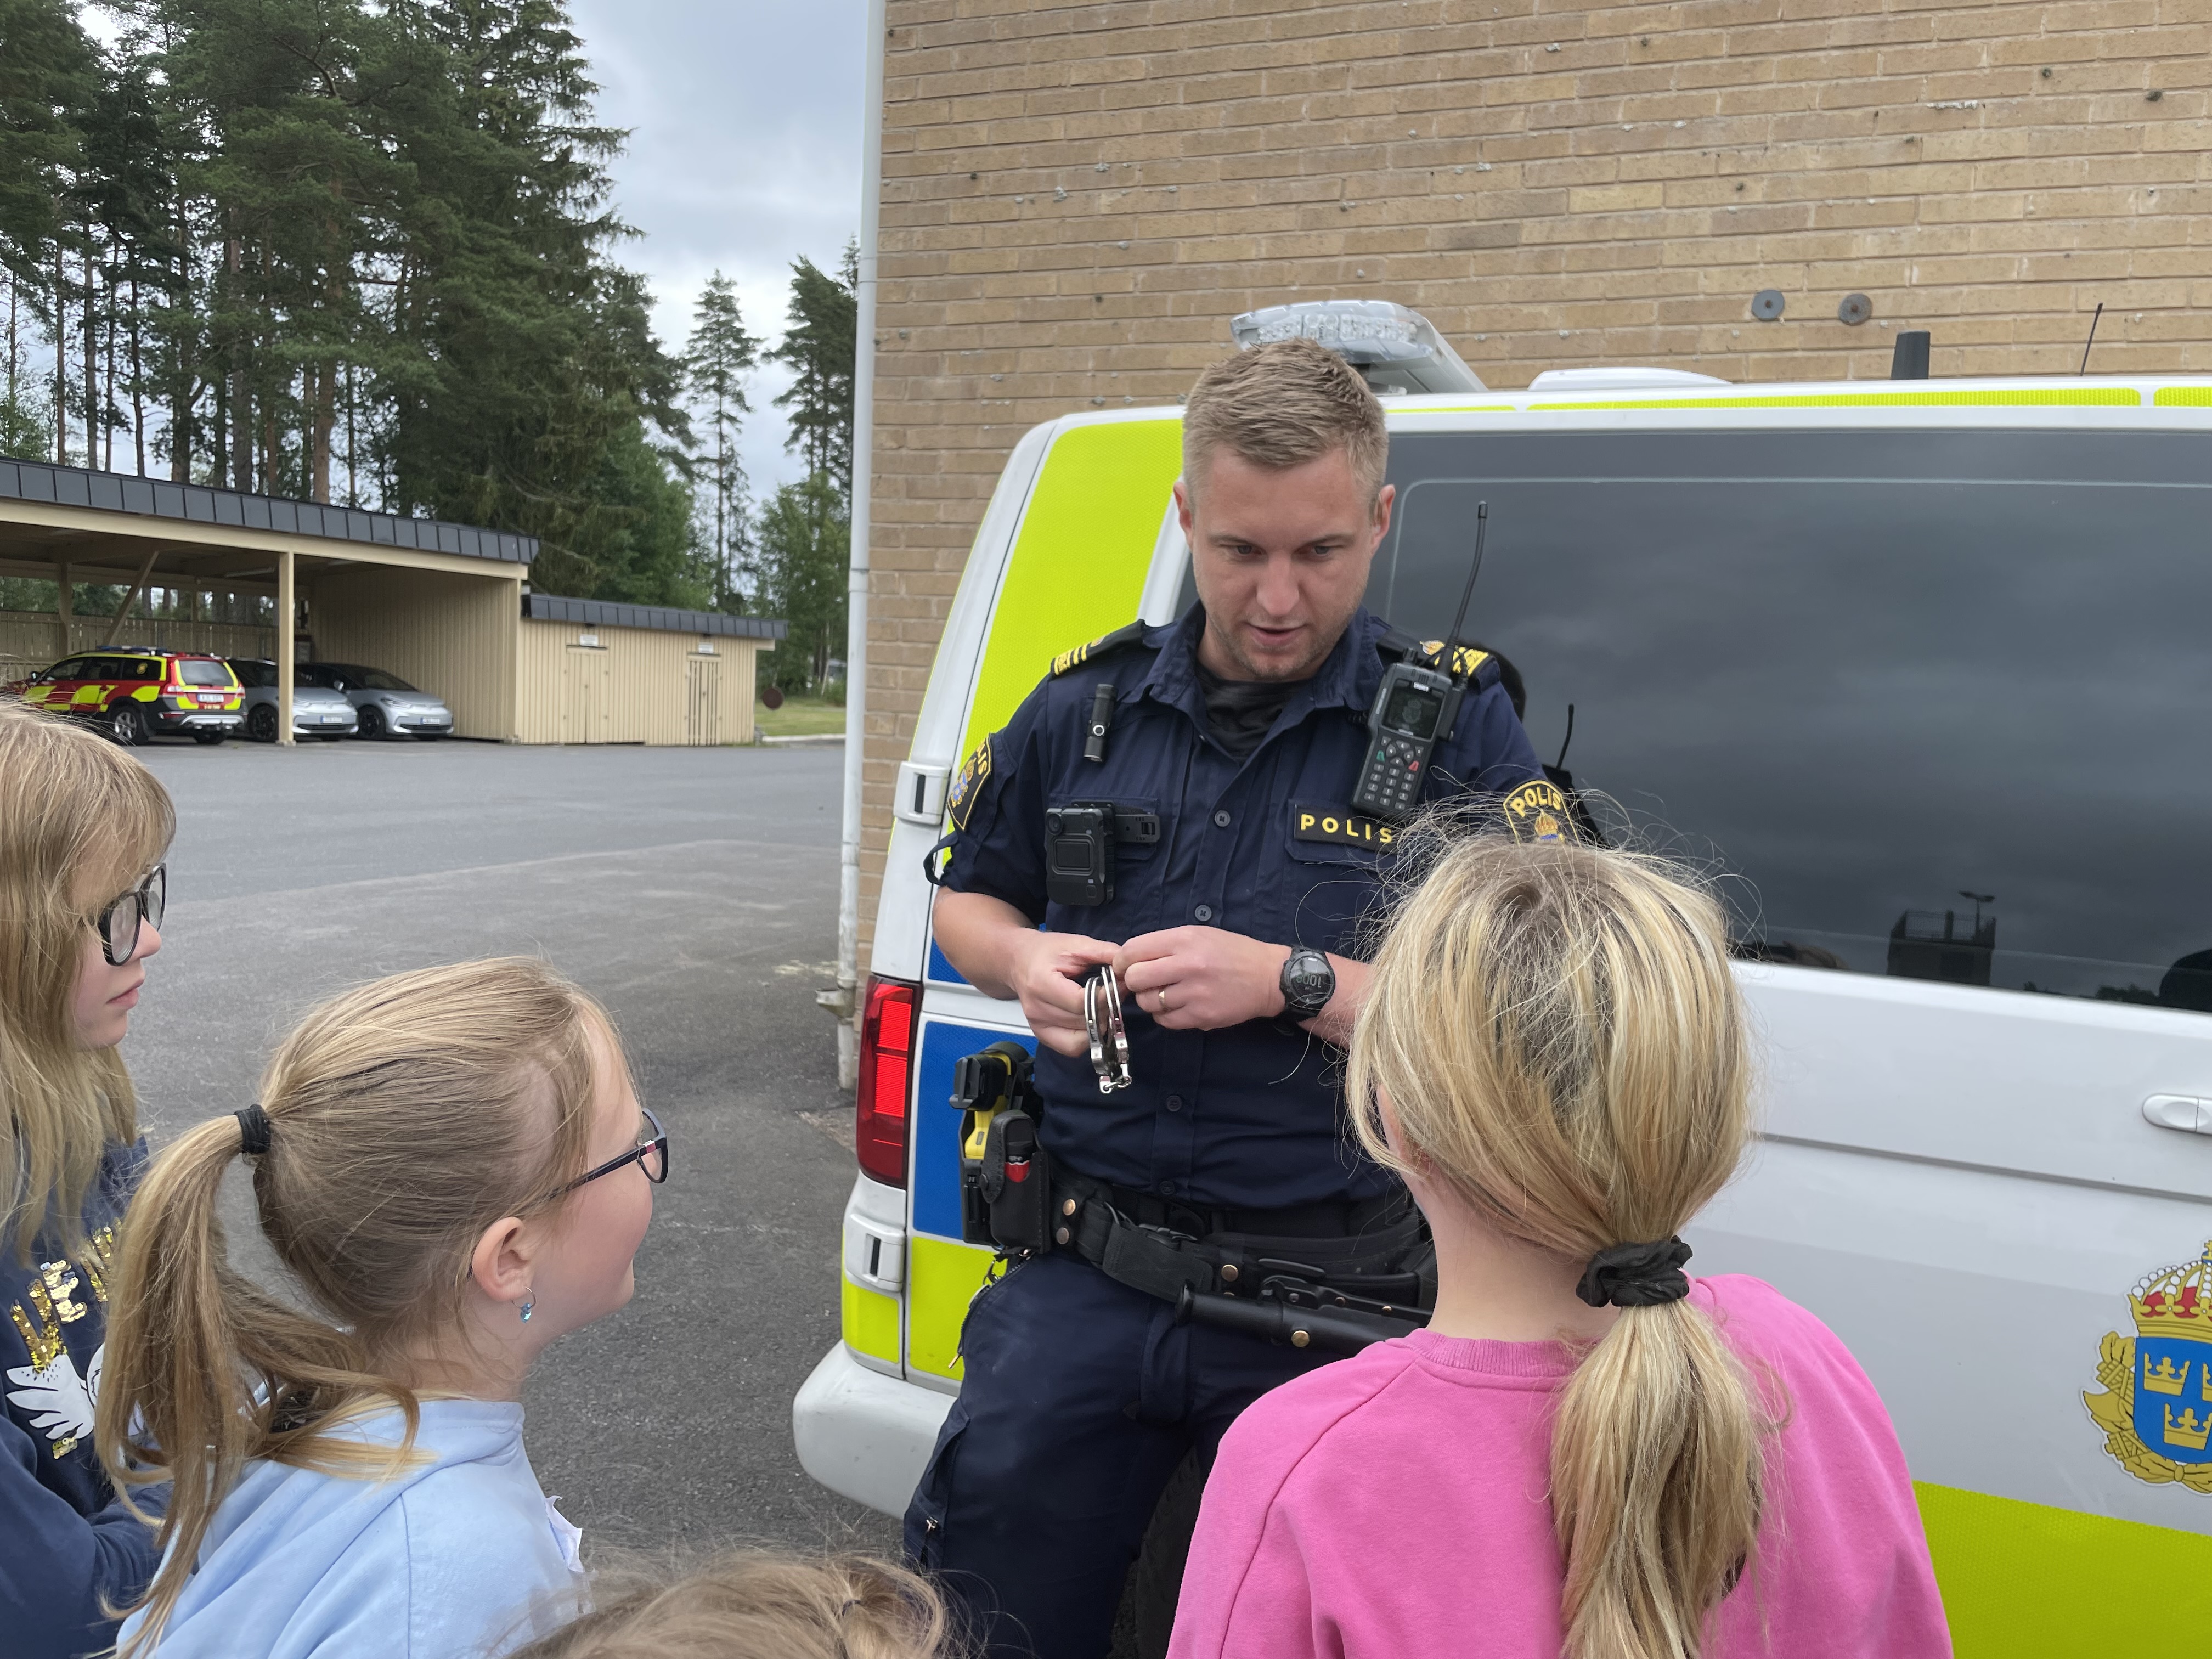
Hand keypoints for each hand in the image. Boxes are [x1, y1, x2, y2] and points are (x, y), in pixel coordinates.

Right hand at [1005, 929, 1120, 1057]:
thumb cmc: (1047, 951)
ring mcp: (1037, 1026)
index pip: (1081, 1003)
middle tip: (1116, 993)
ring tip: (1103, 1005)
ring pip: (1082, 1039)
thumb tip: (1129, 969)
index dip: (1105, 996)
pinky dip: (1088, 1037)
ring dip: (1100, 1024)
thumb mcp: (1076, 944)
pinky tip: (1092, 1019)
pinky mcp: (1042, 1036)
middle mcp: (1036, 1010)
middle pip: (1083, 1023)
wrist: (1019, 961)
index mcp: (1041, 984)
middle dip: (1107, 1009)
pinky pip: (1072, 1048)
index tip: (1119, 984)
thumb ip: (1105, 953)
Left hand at [1113, 927, 1291, 1032]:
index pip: (1132, 950)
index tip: (1125, 966)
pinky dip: (1165, 1016)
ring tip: (1166, 993)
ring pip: (1148, 1002)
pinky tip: (1178, 1006)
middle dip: (1133, 982)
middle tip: (1144, 982)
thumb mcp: (1199, 934)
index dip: (1121, 961)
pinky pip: (1165, 1021)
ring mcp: (1194, 993)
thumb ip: (1164, 944)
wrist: (1268, 977)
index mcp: (1184, 939)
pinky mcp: (1201, 1016)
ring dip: (1150, 1000)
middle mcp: (1187, 965)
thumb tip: (1129, 959)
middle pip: (1134, 978)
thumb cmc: (1231, 953)